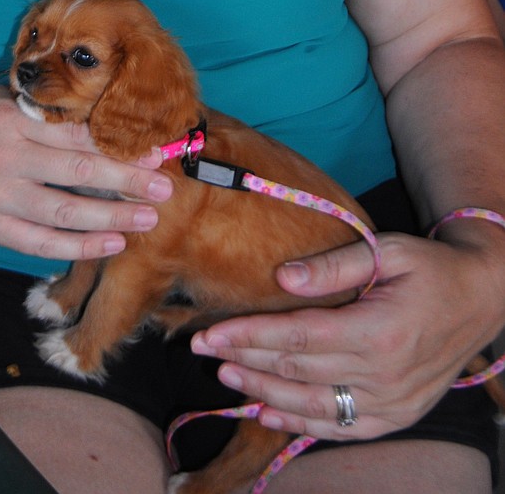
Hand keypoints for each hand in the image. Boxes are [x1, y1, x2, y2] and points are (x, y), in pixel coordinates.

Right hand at [0, 85, 172, 259]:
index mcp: (14, 117)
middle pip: (78, 172)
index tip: (155, 151)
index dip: (119, 144)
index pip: (78, 132)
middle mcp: (5, 156)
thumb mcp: (12, 100)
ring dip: (111, 218)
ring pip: (64, 212)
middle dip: (127, 181)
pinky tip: (111, 243)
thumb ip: (54, 111)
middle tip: (164, 189)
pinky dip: (78, 246)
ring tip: (146, 220)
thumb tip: (116, 123)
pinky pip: (40, 242)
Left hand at [189, 231, 503, 441]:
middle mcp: (384, 375)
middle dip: (245, 360)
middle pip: (299, 372)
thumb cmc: (429, 268)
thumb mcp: (386, 251)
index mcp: (379, 330)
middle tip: (202, 351)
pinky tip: (268, 414)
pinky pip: (340, 428)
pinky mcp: (396, 416)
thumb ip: (334, 266)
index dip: (250, 336)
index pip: (299, 338)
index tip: (209, 334)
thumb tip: (282, 277)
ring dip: (265, 393)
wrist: (479, 299)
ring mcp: (391, 402)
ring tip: (226, 376)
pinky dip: (301, 425)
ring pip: (314, 406)